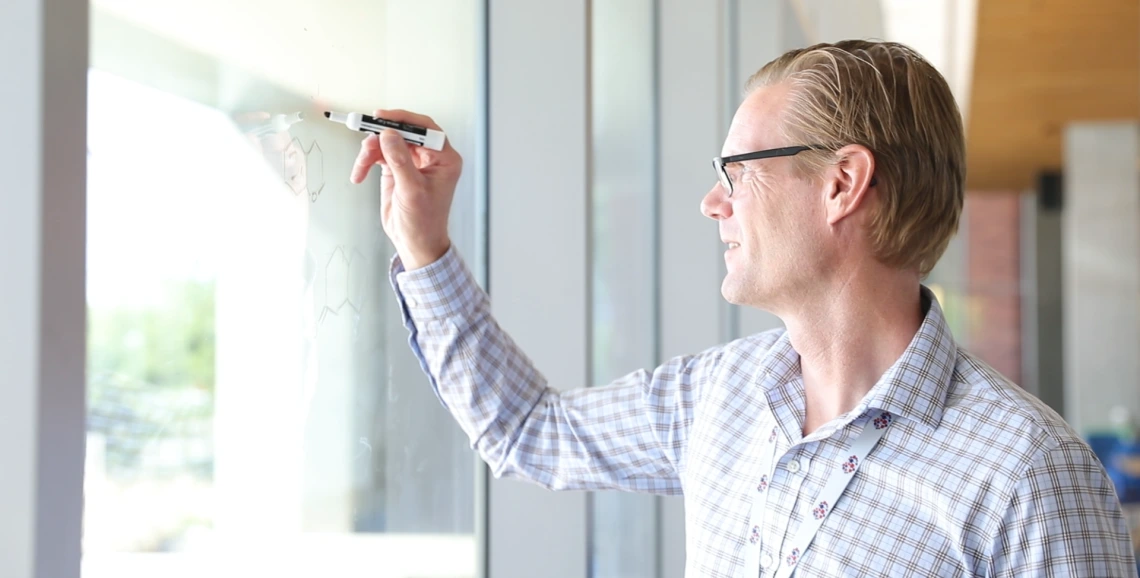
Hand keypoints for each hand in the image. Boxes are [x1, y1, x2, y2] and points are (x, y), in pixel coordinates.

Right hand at [350, 109, 461, 269]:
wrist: (415, 242)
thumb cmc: (423, 222)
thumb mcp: (412, 191)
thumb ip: (400, 161)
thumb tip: (388, 135)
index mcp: (444, 159)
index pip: (425, 129)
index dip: (403, 120)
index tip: (382, 118)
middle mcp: (430, 157)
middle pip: (403, 133)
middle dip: (381, 136)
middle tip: (365, 138)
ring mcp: (412, 162)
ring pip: (387, 142)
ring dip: (371, 151)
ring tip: (361, 166)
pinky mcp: (396, 169)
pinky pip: (379, 155)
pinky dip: (366, 161)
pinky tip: (359, 174)